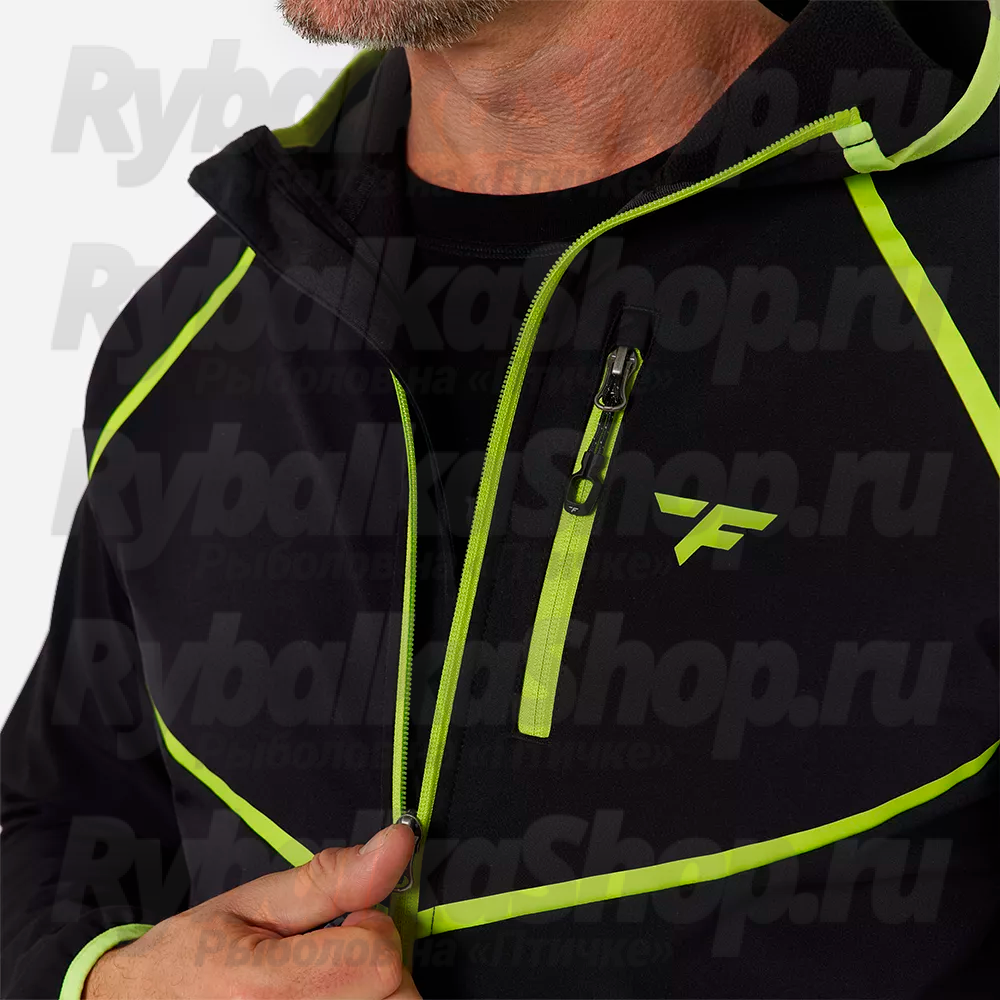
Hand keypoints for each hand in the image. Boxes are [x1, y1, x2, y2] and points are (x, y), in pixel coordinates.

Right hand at [83, 823, 420, 998]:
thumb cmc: (192, 958)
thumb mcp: (255, 902)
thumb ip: (333, 879)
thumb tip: (398, 845)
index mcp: (265, 989)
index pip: (379, 959)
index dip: (371, 927)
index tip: (345, 922)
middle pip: (395, 995)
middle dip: (377, 965)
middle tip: (332, 955)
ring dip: (371, 993)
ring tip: (326, 982)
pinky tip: (328, 997)